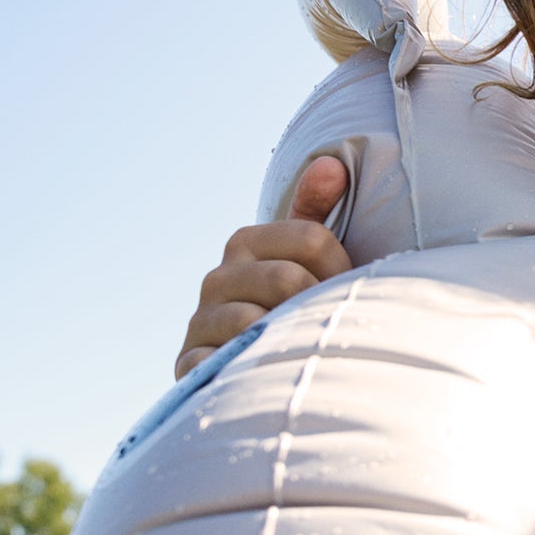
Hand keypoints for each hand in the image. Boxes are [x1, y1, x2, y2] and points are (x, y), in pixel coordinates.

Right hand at [175, 157, 351, 378]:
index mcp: (245, 242)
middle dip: (318, 305)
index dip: (341, 270)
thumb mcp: (306, 257)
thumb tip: (331, 164)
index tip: (341, 291)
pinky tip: (267, 369)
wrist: (249, 369)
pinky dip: (252, 367)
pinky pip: (228, 361)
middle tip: (325, 325)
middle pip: (289, 279)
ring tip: (301, 348)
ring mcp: (202, 322)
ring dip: (291, 338)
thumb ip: (315, 211)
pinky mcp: (192, 365)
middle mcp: (216, 278)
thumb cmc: (290, 307)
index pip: (313, 238)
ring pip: (259, 321)